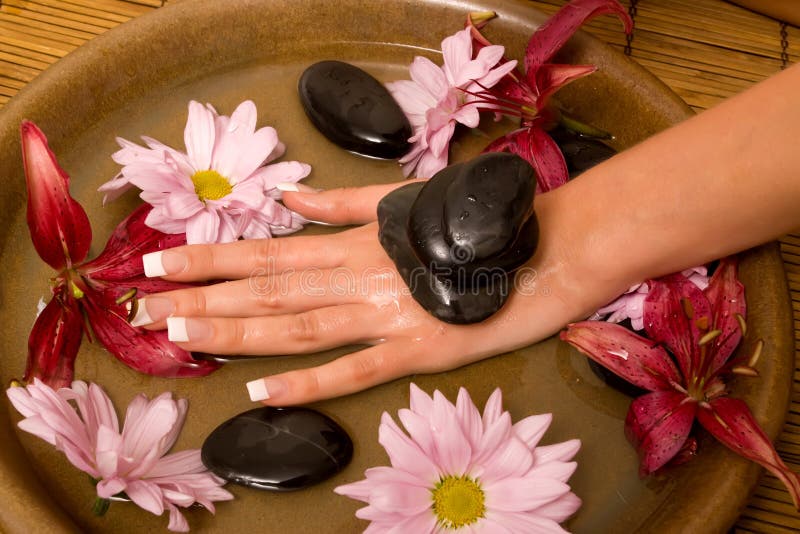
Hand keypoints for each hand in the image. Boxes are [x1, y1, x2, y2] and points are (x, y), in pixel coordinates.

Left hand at [134, 182, 617, 404]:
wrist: (545, 252)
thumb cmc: (473, 226)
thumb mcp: (404, 203)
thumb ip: (342, 204)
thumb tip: (287, 201)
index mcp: (357, 241)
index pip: (270, 251)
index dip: (213, 257)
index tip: (163, 263)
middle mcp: (360, 276)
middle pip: (271, 289)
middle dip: (207, 297)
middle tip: (150, 307)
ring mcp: (387, 315)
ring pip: (299, 326)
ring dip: (239, 331)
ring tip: (186, 337)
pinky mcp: (418, 350)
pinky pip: (355, 369)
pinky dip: (309, 382)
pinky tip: (265, 393)